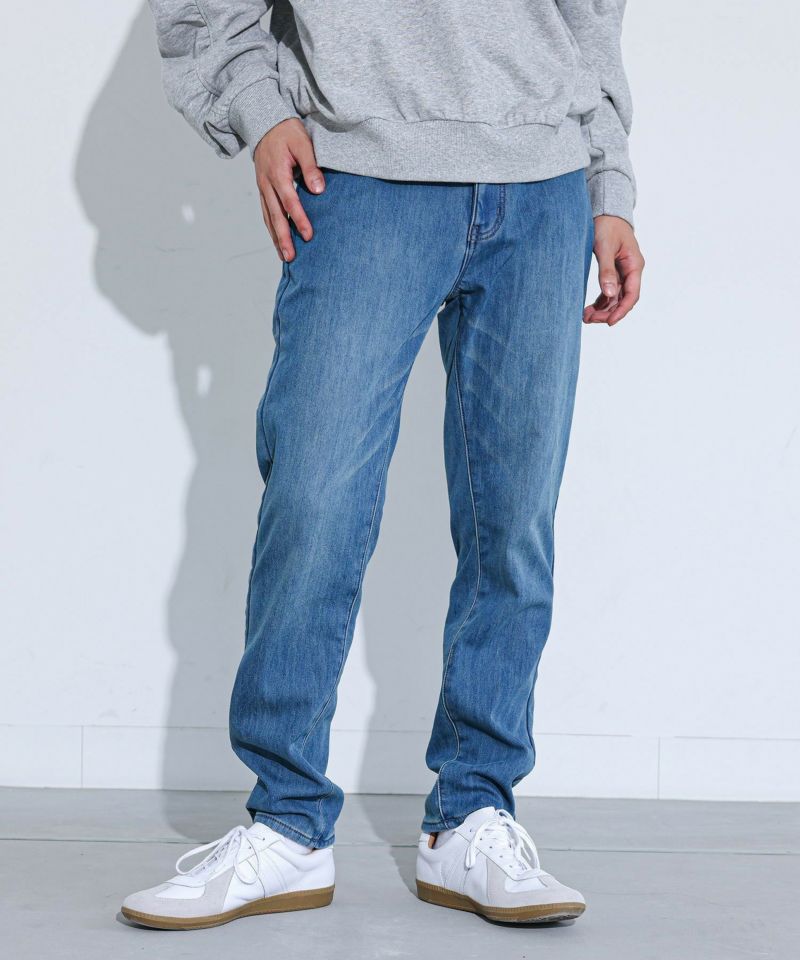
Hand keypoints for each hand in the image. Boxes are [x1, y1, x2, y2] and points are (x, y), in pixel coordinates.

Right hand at [253, 118, 324, 261]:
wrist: (264, 122)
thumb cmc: (287, 132)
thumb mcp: (302, 143)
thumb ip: (311, 167)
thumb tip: (319, 190)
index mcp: (278, 173)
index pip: (290, 201)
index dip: (299, 219)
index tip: (308, 235)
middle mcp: (266, 184)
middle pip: (275, 216)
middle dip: (283, 238)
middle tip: (291, 257)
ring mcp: (262, 187)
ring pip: (268, 217)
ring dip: (276, 238)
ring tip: (284, 257)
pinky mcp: (263, 189)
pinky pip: (266, 212)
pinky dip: (271, 228)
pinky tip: (278, 241)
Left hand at [584, 215, 644, 325]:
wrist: (606, 212)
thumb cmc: (606, 226)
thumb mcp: (604, 247)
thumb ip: (606, 270)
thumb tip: (609, 294)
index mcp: (634, 265)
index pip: (632, 294)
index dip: (621, 310)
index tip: (608, 322)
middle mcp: (631, 271)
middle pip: (623, 299)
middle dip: (608, 312)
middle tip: (588, 320)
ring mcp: (623, 272)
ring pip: (615, 297)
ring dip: (603, 309)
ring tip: (585, 317)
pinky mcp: (614, 271)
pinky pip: (609, 292)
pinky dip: (601, 301)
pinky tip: (589, 308)